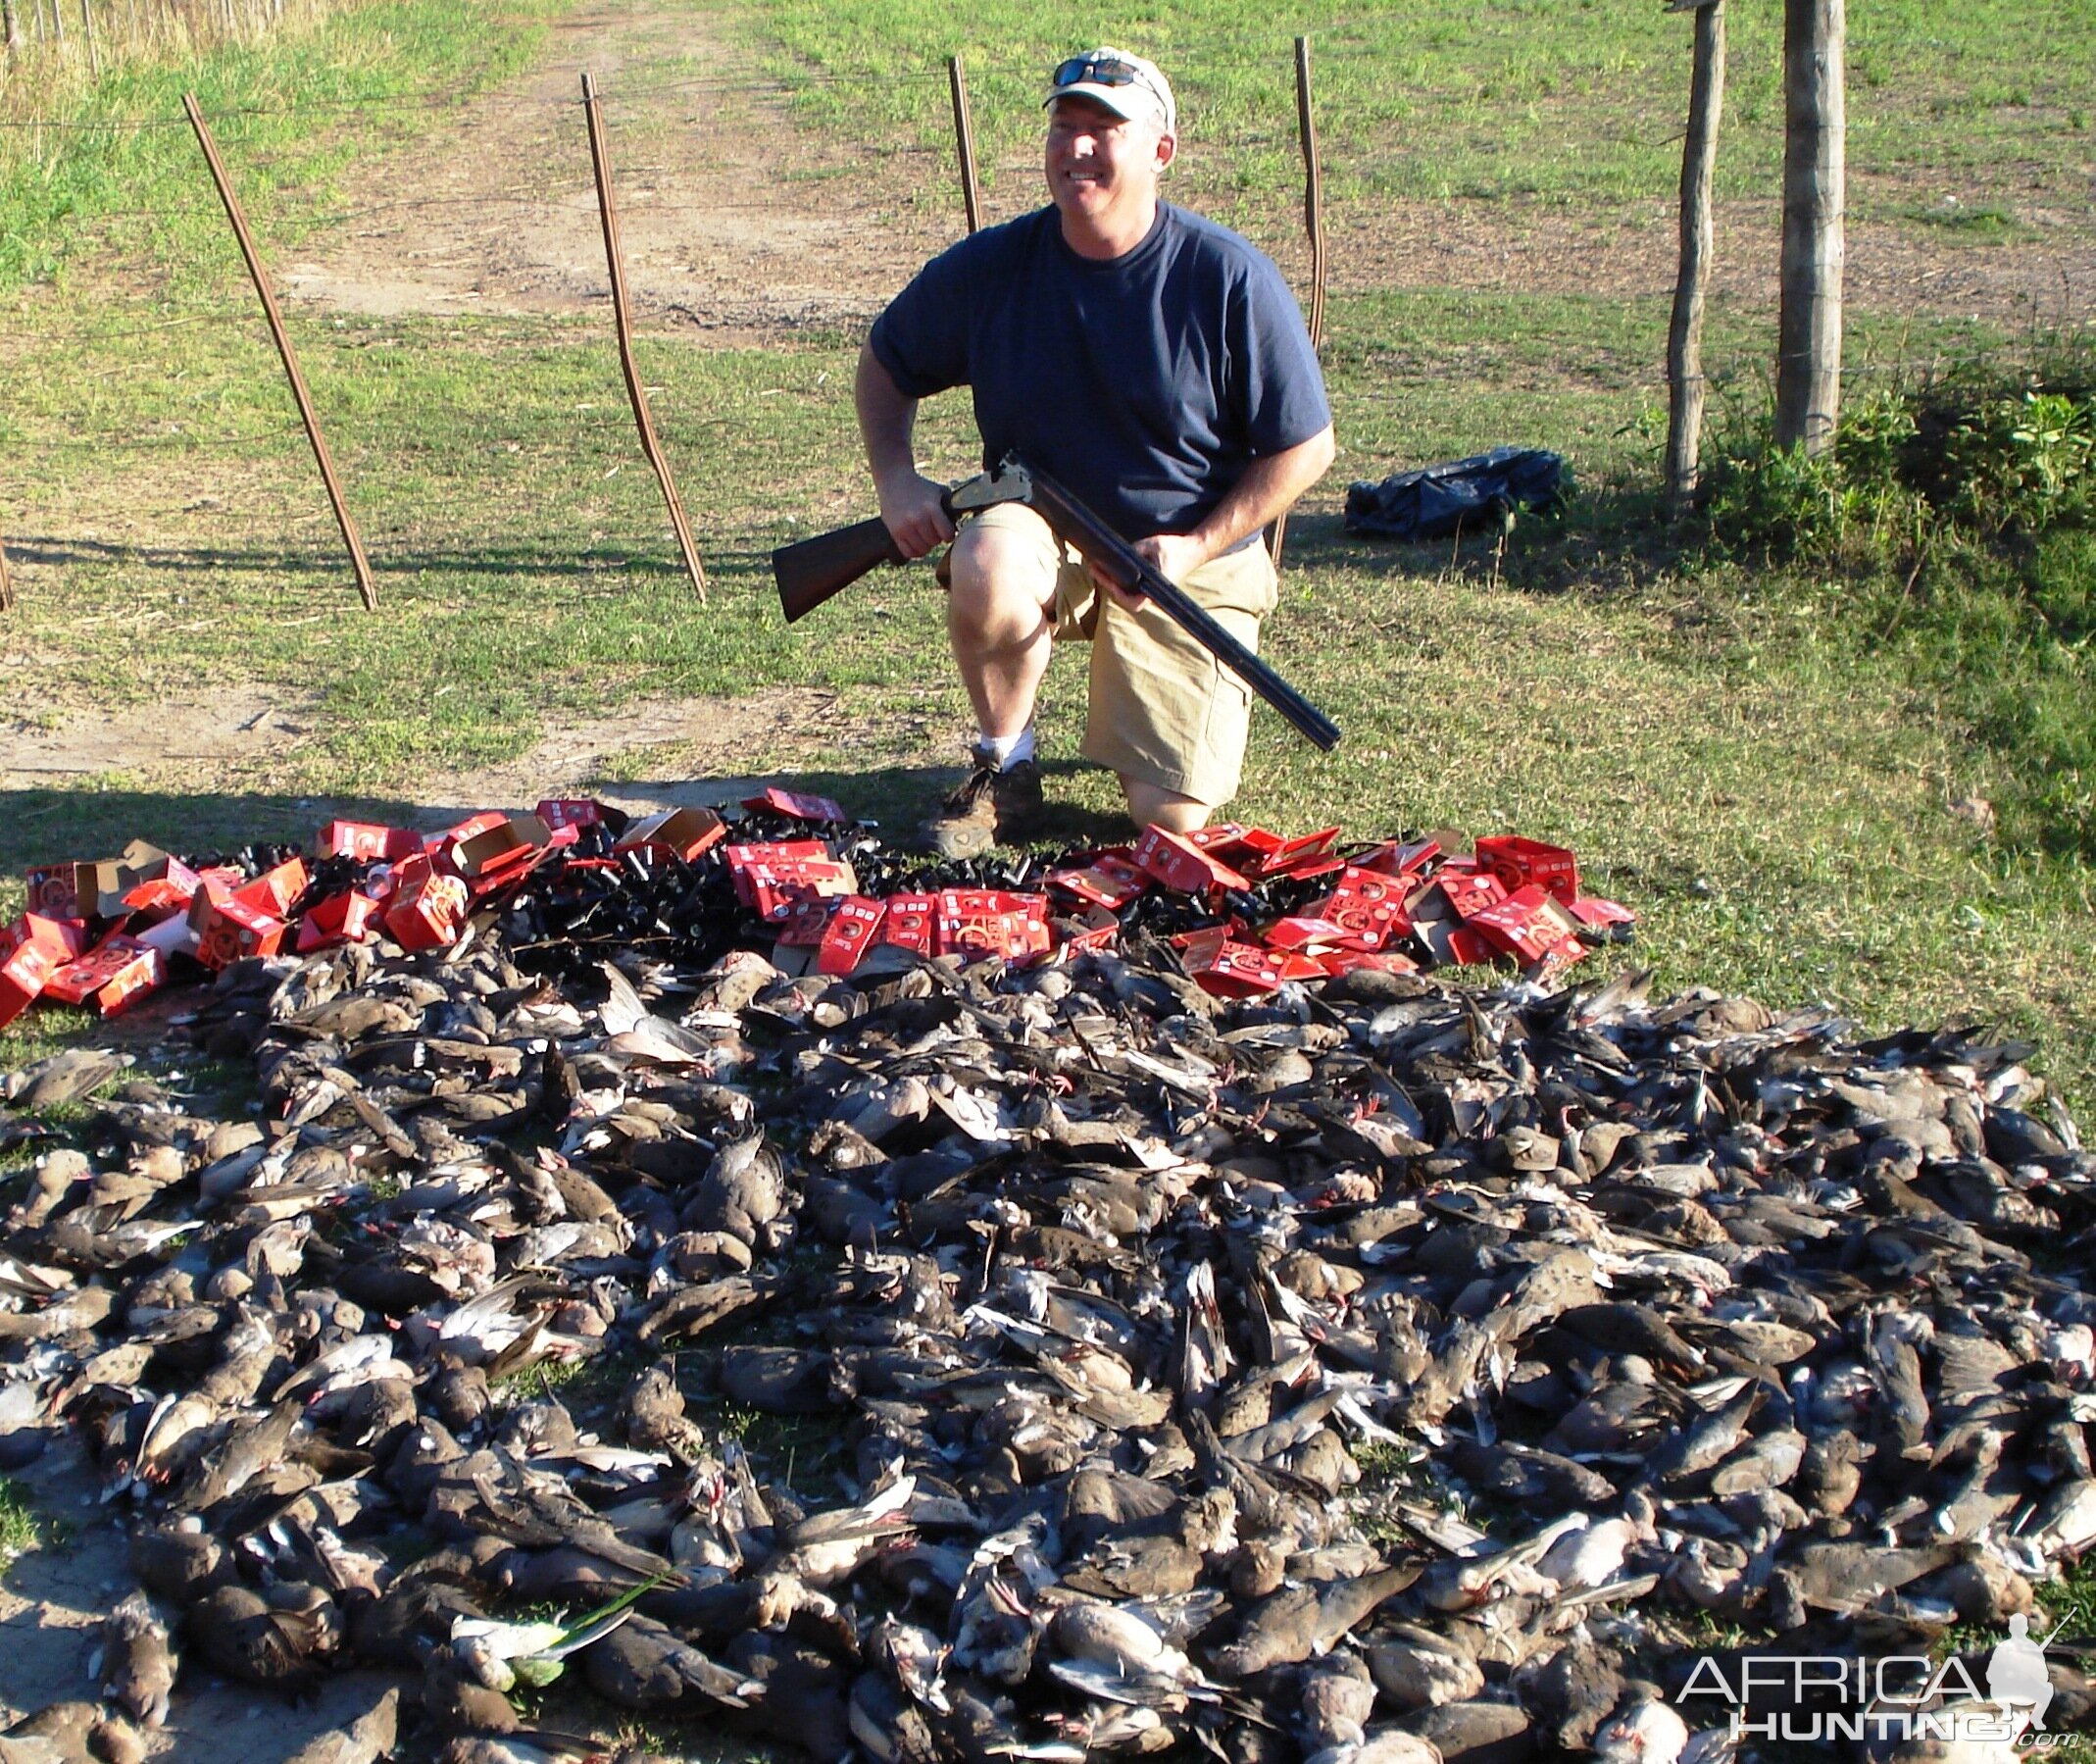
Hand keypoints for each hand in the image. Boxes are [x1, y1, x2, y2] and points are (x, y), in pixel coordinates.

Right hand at [875, 473, 954, 560]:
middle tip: (934, 530)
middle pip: (935, 542)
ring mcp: (904, 527)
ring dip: (926, 545)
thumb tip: (961, 523)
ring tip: (925, 536)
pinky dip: (915, 550)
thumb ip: (951, 506)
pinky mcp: (895, 533)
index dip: (949, 534)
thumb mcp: (939, 491)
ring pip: (922, 550)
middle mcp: (917, 519)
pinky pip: (909, 552)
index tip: (947, 530)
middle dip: (937, 537)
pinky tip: (916, 542)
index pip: (947, 534)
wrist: (894, 480)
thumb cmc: (921, 487)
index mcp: (931, 508)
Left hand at [1089, 533, 1208, 610]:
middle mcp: (1153, 593)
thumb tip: (1116, 552)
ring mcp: (1152, 589)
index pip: (1133, 602)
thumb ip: (1135, 550)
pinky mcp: (1151, 583)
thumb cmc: (1177, 549)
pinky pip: (1132, 585)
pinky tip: (1111, 567)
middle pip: (1125, 597)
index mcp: (1156, 590)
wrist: (1195, 548)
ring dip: (1113, 581)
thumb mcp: (1153, 545)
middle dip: (1108, 583)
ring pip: (1127, 592)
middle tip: (1094, 568)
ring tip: (1098, 567)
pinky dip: (1121, 578)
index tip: (1106, 579)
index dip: (1117, 593)